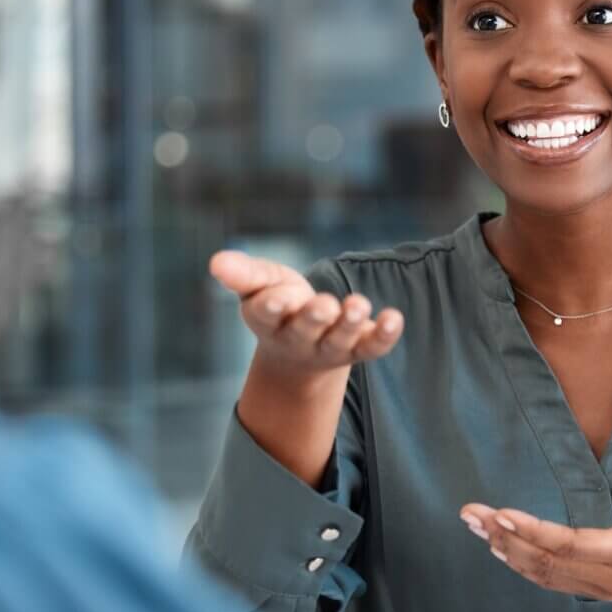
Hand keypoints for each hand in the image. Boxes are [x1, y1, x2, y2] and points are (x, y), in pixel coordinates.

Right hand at [209, 251, 403, 384]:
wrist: (301, 346)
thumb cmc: (279, 301)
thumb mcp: (260, 283)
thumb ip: (243, 273)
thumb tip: (216, 261)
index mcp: (268, 320)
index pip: (267, 314)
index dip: (274, 305)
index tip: (282, 297)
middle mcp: (297, 338)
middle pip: (305, 329)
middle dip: (315, 317)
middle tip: (327, 305)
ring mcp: (328, 347)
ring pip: (338, 340)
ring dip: (349, 324)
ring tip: (359, 305)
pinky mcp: (357, 350)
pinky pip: (371, 347)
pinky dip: (383, 335)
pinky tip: (394, 318)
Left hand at [459, 483, 611, 611]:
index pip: (573, 545)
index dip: (534, 532)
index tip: (501, 514)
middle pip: (548, 562)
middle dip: (505, 537)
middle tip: (471, 513)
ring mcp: (603, 589)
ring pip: (543, 574)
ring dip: (504, 549)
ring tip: (473, 523)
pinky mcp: (597, 588)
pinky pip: (551, 578)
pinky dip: (519, 561)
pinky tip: (497, 545)